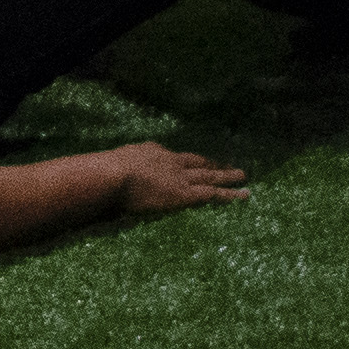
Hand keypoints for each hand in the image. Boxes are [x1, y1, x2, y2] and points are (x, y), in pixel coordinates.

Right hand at [110, 139, 250, 215]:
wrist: (112, 175)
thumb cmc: (105, 172)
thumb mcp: (116, 162)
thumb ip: (123, 167)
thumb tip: (118, 172)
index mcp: (153, 153)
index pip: (176, 158)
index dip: (190, 161)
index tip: (198, 162)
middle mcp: (171, 162)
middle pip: (197, 163)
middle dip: (212, 164)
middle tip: (228, 165)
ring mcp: (180, 177)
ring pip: (210, 176)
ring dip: (227, 176)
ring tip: (243, 176)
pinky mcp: (185, 194)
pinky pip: (212, 193)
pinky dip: (229, 194)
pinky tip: (242, 195)